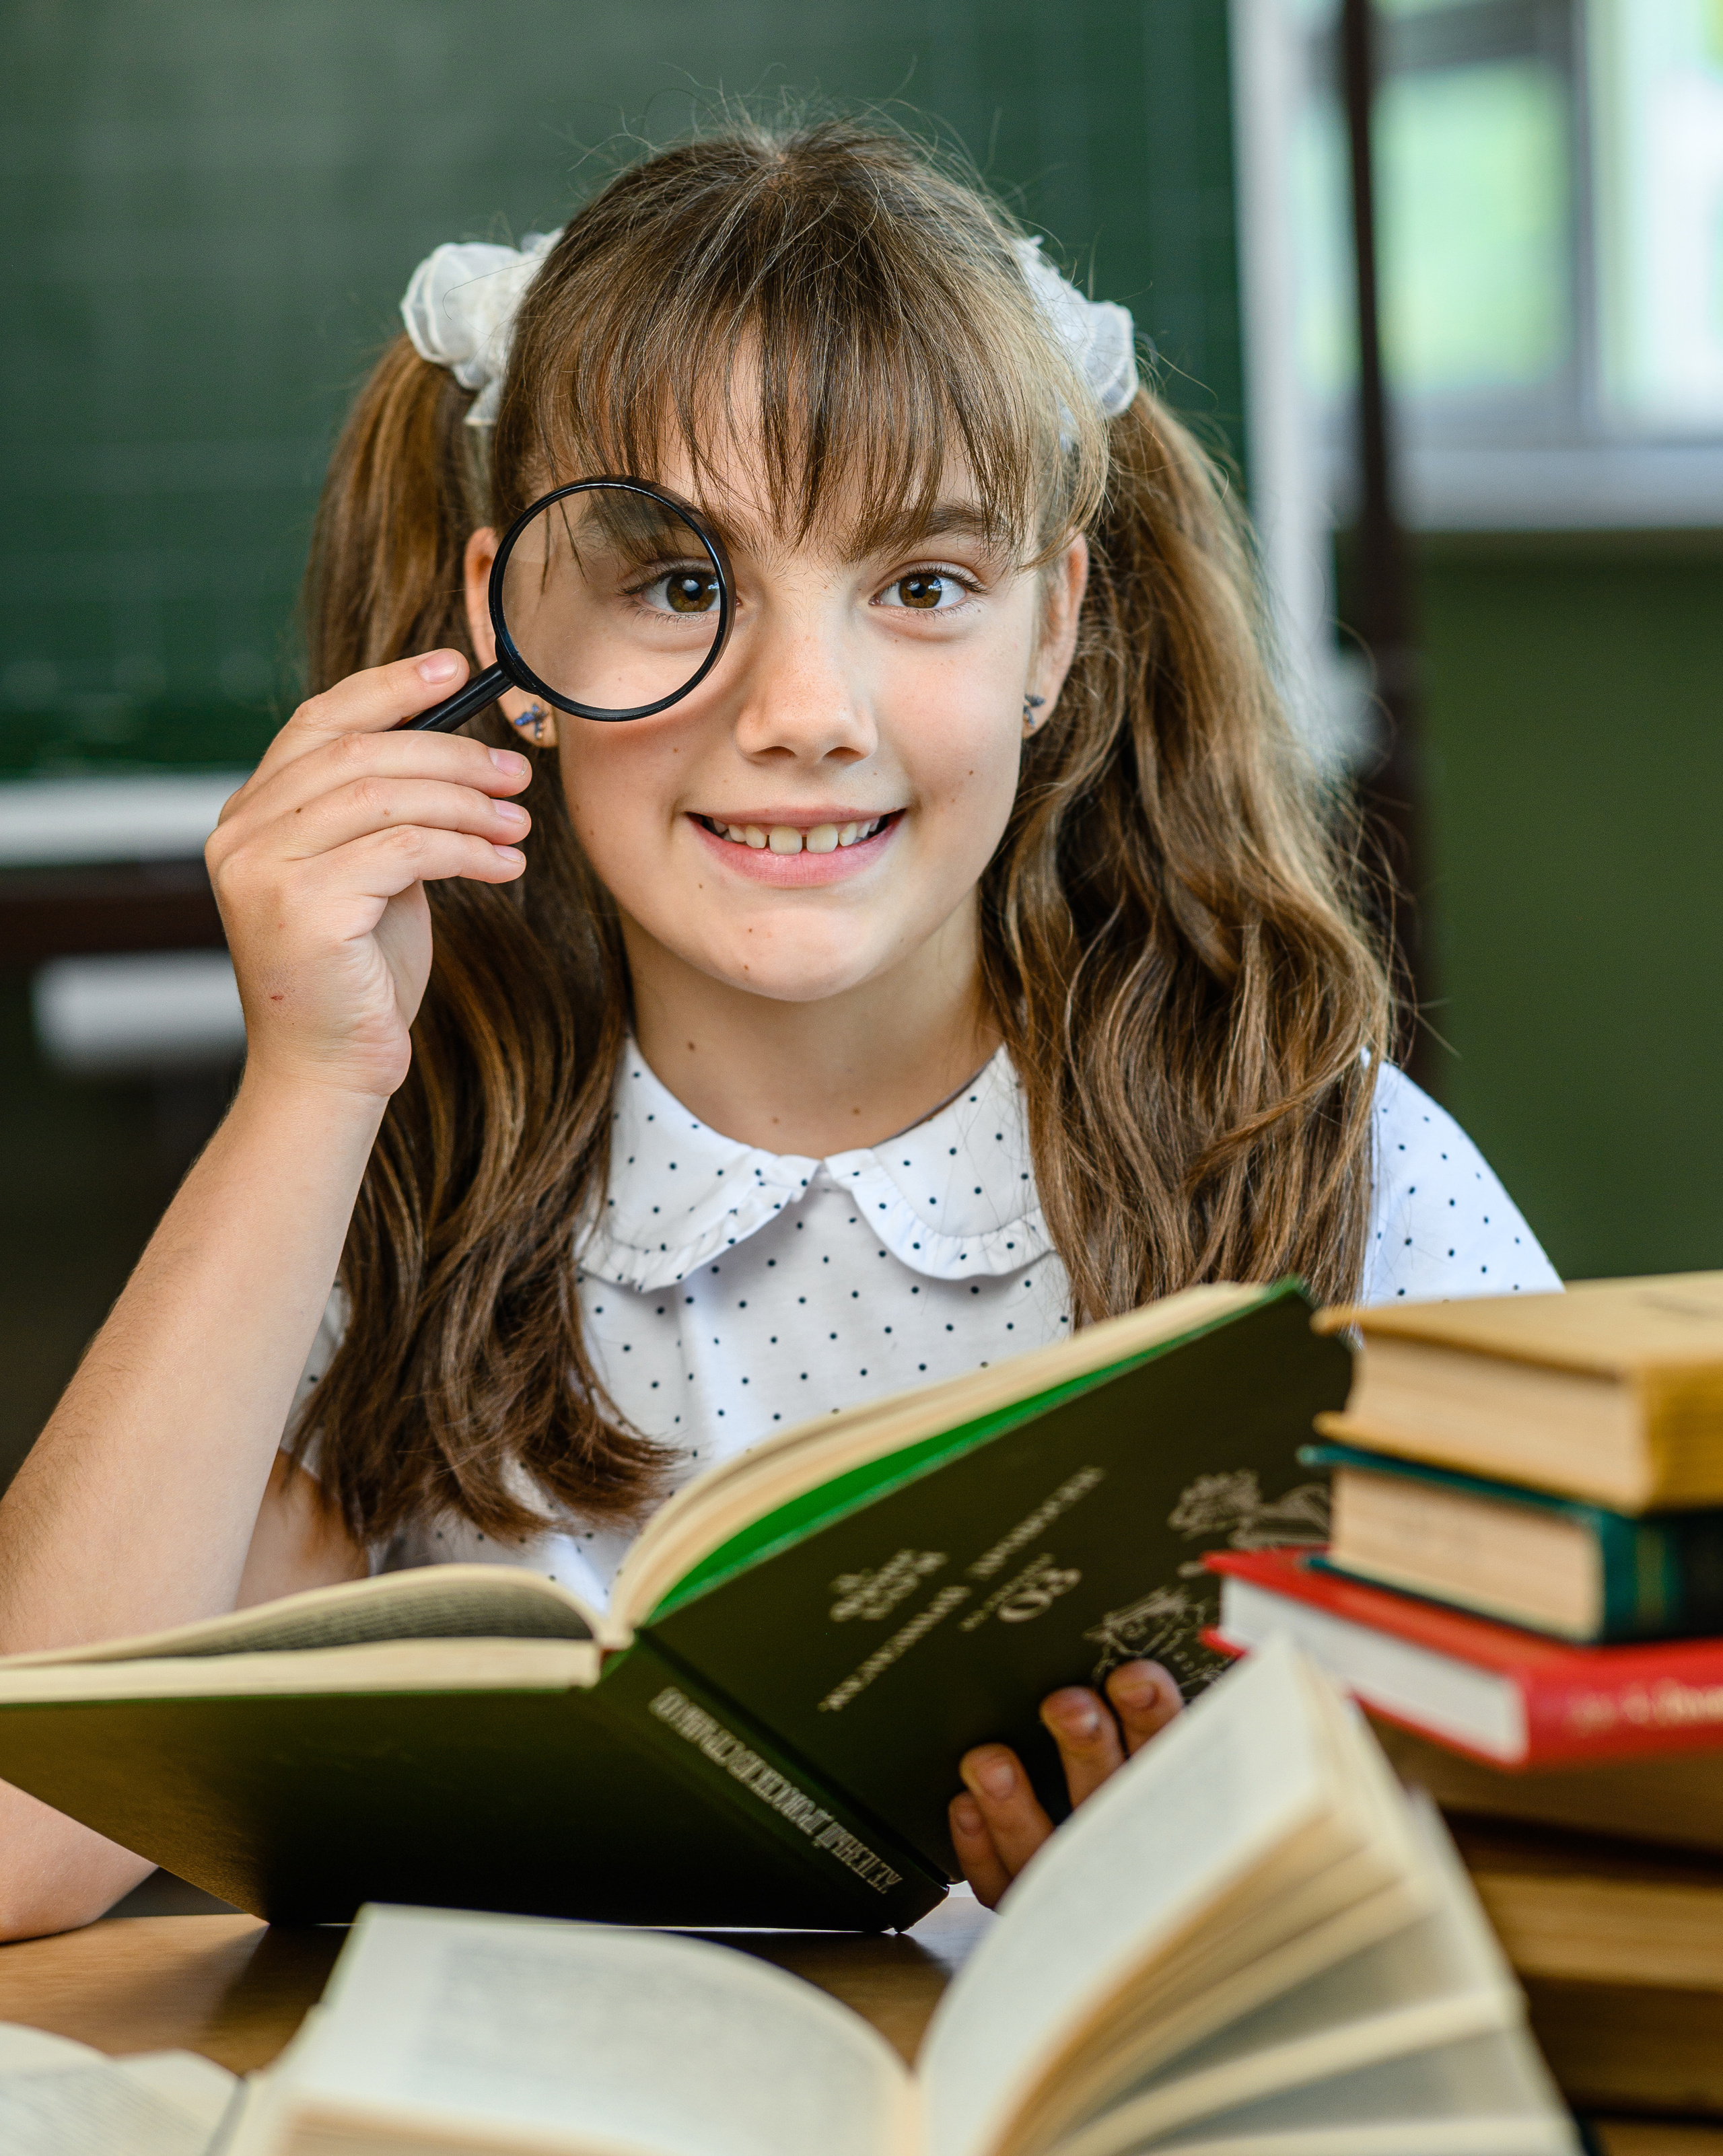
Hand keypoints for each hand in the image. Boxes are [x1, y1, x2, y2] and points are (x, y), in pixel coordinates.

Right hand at [206, 652, 532, 1100]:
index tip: (457, 668)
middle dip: (452, 753)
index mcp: (250, 814)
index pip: (319, 721)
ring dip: (468, 802)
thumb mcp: (371, 874)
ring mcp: (262, 867)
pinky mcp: (302, 906)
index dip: (390, 687)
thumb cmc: (358, 975)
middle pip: (361, 754)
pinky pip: (404, 849)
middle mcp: (242, 832)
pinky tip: (504, 863)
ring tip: (519, 821)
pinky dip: (467, 849)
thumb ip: (384, 813)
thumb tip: (457, 750)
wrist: (329, 1069)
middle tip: (517, 771)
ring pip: (385, 796)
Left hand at [949, 1661, 1183, 1907]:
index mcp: (1176, 1801)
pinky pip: (1003, 1888)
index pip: (1173, 1755)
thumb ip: (1160, 1708)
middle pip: (1110, 1800)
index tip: (1132, 1677)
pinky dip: (980, 1847)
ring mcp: (1078, 1886)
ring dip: (1014, 1805)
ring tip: (989, 1761)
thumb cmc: (1146, 1789)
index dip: (1154, 1716)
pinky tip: (964, 1804)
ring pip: (1045, 1854)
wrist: (1141, 1902)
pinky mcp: (1031, 1908)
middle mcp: (1130, 1850)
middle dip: (1087, 1749)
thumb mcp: (1173, 1748)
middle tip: (1066, 1705)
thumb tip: (1148, 1660)